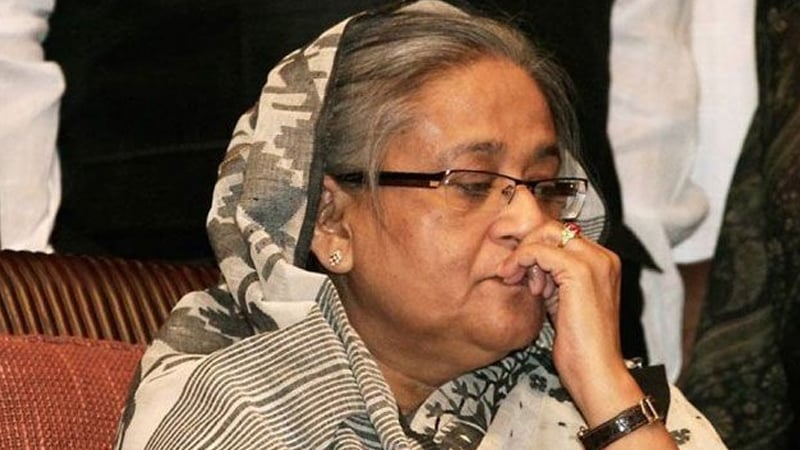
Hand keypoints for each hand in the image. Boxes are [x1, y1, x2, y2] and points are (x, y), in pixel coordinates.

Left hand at [496, 221, 636, 422]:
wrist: (596, 372)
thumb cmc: (579, 346)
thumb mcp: (561, 301)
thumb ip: (551, 278)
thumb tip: (526, 262)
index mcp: (603, 262)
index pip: (561, 235)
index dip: (533, 246)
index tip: (514, 266)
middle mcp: (603, 257)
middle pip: (552, 228)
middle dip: (524, 245)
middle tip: (508, 270)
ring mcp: (594, 262)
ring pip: (545, 234)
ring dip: (522, 255)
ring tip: (513, 279)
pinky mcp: (580, 271)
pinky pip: (539, 250)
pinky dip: (522, 261)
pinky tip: (519, 283)